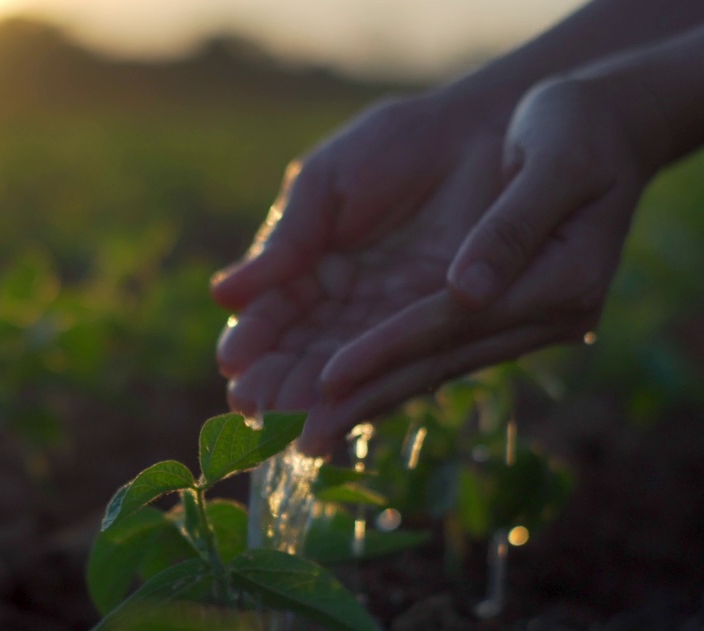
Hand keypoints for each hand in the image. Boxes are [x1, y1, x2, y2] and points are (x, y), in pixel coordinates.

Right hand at [211, 83, 517, 450]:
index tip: (231, 364)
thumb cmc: (398, 145)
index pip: (272, 313)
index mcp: (308, 263)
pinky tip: (339, 416)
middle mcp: (344, 302)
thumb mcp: (326, 184)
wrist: (481, 130)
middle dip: (276, 382)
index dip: (253, 339)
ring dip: (314, 400)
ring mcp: (388, 317)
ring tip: (289, 427)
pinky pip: (397, 365)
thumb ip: (285, 241)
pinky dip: (368, 392)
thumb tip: (222, 295)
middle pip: (302, 352)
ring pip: (342, 368)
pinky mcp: (435, 326)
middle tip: (251, 408)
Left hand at [306, 78, 661, 453]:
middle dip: (368, 398)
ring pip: (436, 365)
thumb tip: (467, 291)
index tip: (329, 379)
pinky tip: (348, 396)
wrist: (613, 121)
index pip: (456, 323)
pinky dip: (391, 371)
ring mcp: (530, 321)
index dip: (389, 350)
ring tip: (312, 434)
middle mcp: (550, 315)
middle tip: (304, 442)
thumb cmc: (581, 125)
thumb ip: (512, 225)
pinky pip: (440, 350)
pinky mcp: (507, 314)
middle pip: (440, 362)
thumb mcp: (559, 158)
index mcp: (565, 278)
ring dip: (372, 397)